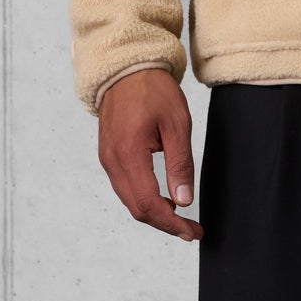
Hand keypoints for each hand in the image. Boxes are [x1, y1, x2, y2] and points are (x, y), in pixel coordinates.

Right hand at [97, 68, 200, 240]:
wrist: (126, 68)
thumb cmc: (153, 91)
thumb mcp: (177, 124)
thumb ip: (180, 164)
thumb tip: (184, 200)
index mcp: (128, 154)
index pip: (149, 204)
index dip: (172, 224)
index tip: (194, 231)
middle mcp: (112, 161)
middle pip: (137, 208)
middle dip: (165, 224)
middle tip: (192, 229)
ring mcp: (107, 159)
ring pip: (130, 200)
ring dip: (155, 213)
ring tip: (181, 217)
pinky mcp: (108, 155)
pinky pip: (125, 187)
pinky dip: (144, 199)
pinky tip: (163, 198)